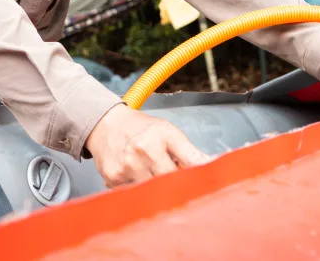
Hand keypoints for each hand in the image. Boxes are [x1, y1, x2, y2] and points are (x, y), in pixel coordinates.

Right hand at [85, 104, 209, 187]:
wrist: (107, 125)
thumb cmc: (142, 128)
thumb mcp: (169, 132)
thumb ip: (190, 152)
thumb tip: (212, 165)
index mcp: (157, 141)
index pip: (184, 169)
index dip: (195, 179)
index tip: (201, 184)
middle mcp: (139, 155)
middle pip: (167, 185)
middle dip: (175, 186)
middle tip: (177, 182)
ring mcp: (124, 169)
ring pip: (150, 193)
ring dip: (156, 191)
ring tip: (154, 176)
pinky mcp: (112, 179)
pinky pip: (132, 195)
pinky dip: (139, 191)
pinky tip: (137, 178)